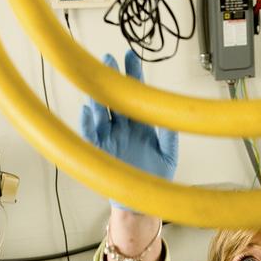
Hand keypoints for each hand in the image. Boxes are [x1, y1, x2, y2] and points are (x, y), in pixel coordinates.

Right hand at [79, 50, 177, 204]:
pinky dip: (87, 123)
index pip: (134, 95)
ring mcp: (110, 138)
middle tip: (108, 61)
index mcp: (140, 124)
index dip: (133, 75)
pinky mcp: (100, 152)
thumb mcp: (168, 155)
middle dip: (110, 79)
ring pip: (100, 113)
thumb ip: (169, 135)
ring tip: (97, 85)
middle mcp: (123, 128)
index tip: (130, 57)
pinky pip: (90, 135)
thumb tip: (173, 116)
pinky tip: (88, 111)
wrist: (142, 202)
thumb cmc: (154, 178)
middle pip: (113, 98)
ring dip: (97, 98)